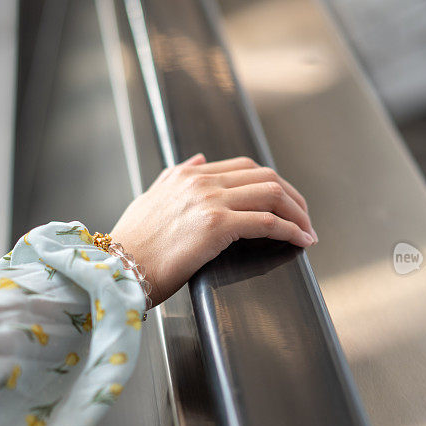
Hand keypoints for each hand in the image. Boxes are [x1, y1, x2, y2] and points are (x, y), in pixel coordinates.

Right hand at [110, 154, 316, 305]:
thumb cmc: (132, 243)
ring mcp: (210, 201)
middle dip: (292, 196)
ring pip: (272, 194)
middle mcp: (202, 181)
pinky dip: (291, 230)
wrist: (118, 267)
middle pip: (264, 176)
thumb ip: (175, 175)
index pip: (244, 166)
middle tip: (304, 217)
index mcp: (188, 175)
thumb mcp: (150, 198)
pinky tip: (301, 241)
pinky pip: (268, 222)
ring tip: (307, 231)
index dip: (272, 182)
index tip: (285, 202)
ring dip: (298, 212)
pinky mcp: (216, 226)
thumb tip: (200, 159)